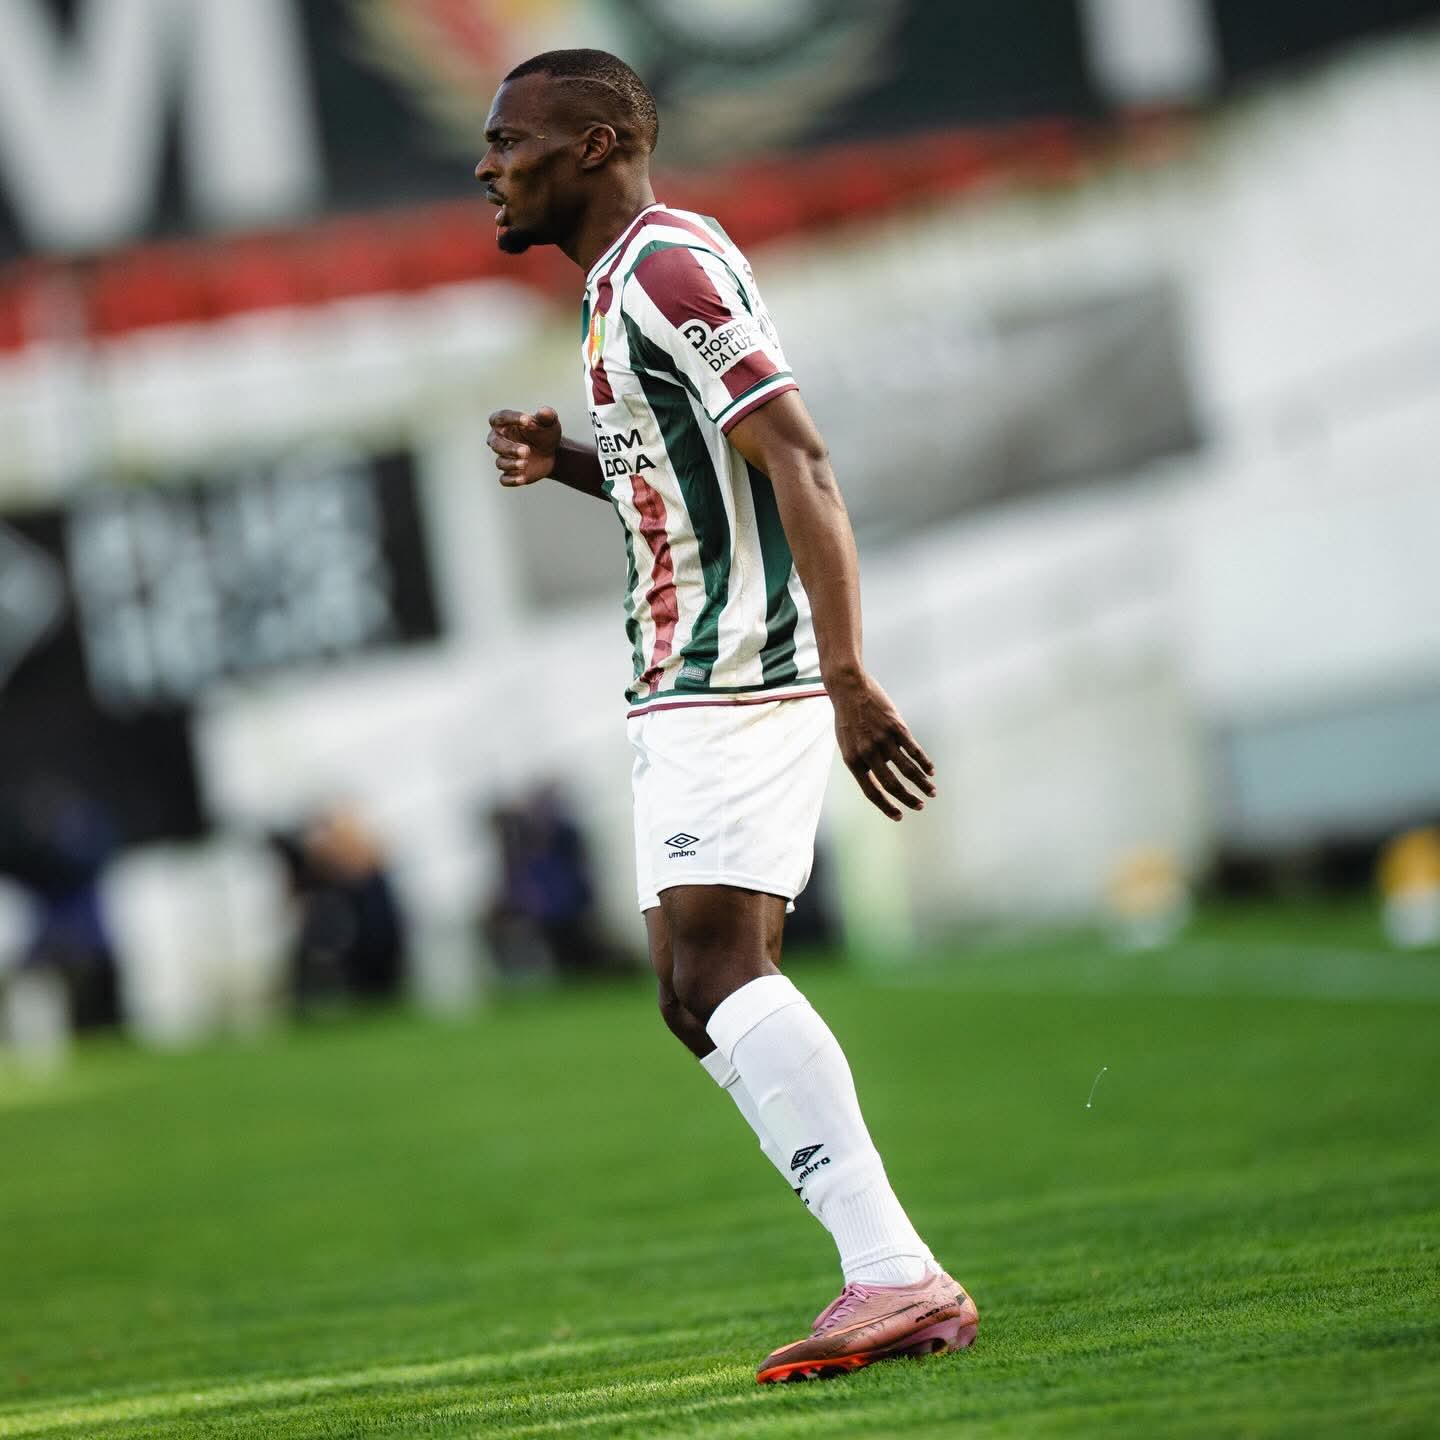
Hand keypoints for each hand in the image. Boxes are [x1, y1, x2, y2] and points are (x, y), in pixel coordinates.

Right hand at [488, 406, 562, 486]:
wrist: (551, 453)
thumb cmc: (545, 433)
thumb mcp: (549, 423)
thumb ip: (547, 416)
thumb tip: (543, 411)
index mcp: (504, 424)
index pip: (500, 418)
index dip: (511, 418)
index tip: (527, 420)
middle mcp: (499, 440)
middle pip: (495, 444)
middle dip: (509, 448)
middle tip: (526, 451)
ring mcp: (504, 458)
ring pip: (500, 462)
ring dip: (512, 464)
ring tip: (526, 463)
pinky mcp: (510, 473)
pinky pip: (504, 479)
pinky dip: (511, 480)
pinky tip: (522, 478)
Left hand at [830, 673, 936, 820]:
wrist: (849, 689)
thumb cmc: (847, 718)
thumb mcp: (847, 743)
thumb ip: (862, 761)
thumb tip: (880, 775)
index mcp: (853, 761)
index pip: (871, 791)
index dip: (886, 806)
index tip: (899, 815)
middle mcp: (868, 753)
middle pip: (892, 784)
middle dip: (908, 798)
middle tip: (920, 806)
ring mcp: (883, 740)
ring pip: (907, 769)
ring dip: (921, 783)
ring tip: (931, 791)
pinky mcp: (896, 727)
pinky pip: (913, 750)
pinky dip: (924, 762)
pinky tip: (931, 771)